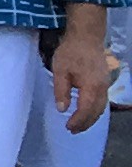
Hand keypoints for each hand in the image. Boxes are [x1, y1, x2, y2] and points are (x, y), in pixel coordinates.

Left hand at [49, 11, 117, 135]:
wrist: (87, 36)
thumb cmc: (71, 51)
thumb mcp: (60, 70)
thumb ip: (61, 91)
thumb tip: (62, 109)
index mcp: (91, 87)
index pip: (86, 110)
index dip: (78, 121)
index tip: (68, 127)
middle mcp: (102, 88)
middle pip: (96, 112)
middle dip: (85, 123)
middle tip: (72, 131)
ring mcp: (106, 84)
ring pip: (101, 107)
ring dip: (91, 118)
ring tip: (79, 125)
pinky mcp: (105, 81)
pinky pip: (102, 101)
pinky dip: (95, 110)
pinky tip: (87, 112)